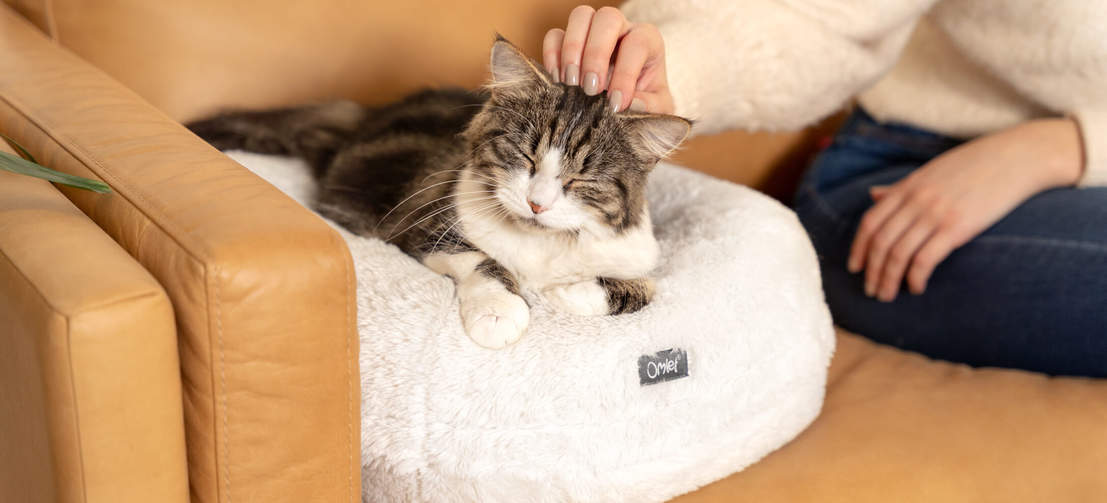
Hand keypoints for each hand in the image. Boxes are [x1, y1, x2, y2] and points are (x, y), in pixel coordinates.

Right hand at [542, 5, 673, 113]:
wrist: (624, 106)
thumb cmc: (644, 102)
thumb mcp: (656, 109)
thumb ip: (650, 107)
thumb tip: (632, 104)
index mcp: (647, 40)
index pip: (638, 43)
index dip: (626, 73)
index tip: (616, 104)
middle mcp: (621, 29)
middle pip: (608, 18)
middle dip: (596, 53)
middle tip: (590, 89)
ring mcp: (592, 31)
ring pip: (580, 17)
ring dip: (572, 50)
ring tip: (571, 84)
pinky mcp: (567, 42)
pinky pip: (554, 35)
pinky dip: (552, 55)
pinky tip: (557, 81)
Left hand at [848, 118, 1083, 301]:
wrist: (1016, 157)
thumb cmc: (974, 165)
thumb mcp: (929, 172)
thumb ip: (899, 188)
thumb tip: (872, 195)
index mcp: (907, 187)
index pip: (870, 222)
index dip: (858, 248)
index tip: (855, 268)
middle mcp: (915, 200)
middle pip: (880, 242)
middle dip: (872, 271)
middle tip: (870, 291)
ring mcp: (935, 213)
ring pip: (898, 254)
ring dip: (889, 279)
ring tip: (887, 295)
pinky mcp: (957, 227)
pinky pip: (925, 258)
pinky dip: (915, 277)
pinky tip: (916, 287)